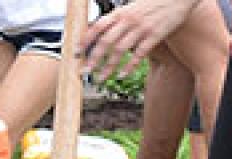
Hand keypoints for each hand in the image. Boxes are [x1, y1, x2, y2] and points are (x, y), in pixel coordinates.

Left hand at [82, 0, 200, 80]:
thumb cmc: (152, 5)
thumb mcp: (132, 8)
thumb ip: (117, 20)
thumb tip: (99, 34)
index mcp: (121, 12)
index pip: (98, 26)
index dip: (86, 40)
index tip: (76, 52)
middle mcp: (129, 19)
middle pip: (106, 41)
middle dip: (93, 58)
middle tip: (84, 71)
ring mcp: (142, 28)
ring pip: (120, 50)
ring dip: (108, 66)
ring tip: (100, 78)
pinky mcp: (155, 35)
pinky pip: (139, 54)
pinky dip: (129, 66)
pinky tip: (121, 75)